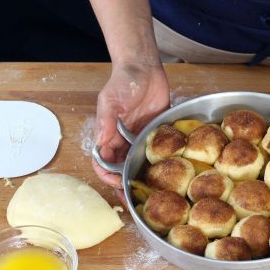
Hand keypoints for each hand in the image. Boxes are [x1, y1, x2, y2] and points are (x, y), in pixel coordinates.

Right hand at [92, 62, 169, 204]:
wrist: (144, 67)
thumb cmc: (123, 81)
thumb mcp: (110, 99)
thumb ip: (106, 120)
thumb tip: (101, 141)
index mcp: (108, 135)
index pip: (104, 162)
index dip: (107, 176)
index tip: (117, 184)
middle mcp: (123, 140)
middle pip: (121, 169)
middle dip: (124, 185)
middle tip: (134, 201)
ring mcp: (139, 138)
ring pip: (137, 164)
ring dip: (141, 178)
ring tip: (151, 196)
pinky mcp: (156, 134)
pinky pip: (156, 152)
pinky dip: (158, 164)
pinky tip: (167, 176)